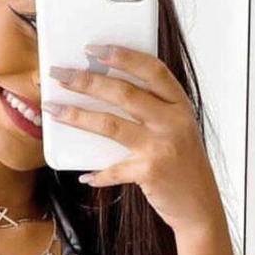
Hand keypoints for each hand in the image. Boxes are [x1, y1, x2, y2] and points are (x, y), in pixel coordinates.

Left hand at [43, 45, 226, 236]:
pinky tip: (84, 175)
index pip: (152, 70)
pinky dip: (97, 174)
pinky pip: (113, 169)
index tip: (94, 49)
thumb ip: (153, 111)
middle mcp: (172, 122)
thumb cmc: (185, 166)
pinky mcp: (149, 171)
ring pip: (111, 125)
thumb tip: (105, 93)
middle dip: (87, 81)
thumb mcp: (177, 129)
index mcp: (180, 105)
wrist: (200, 205)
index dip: (123, 56)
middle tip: (61, 75)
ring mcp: (160, 147)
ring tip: (55, 110)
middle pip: (123, 93)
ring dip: (78, 116)